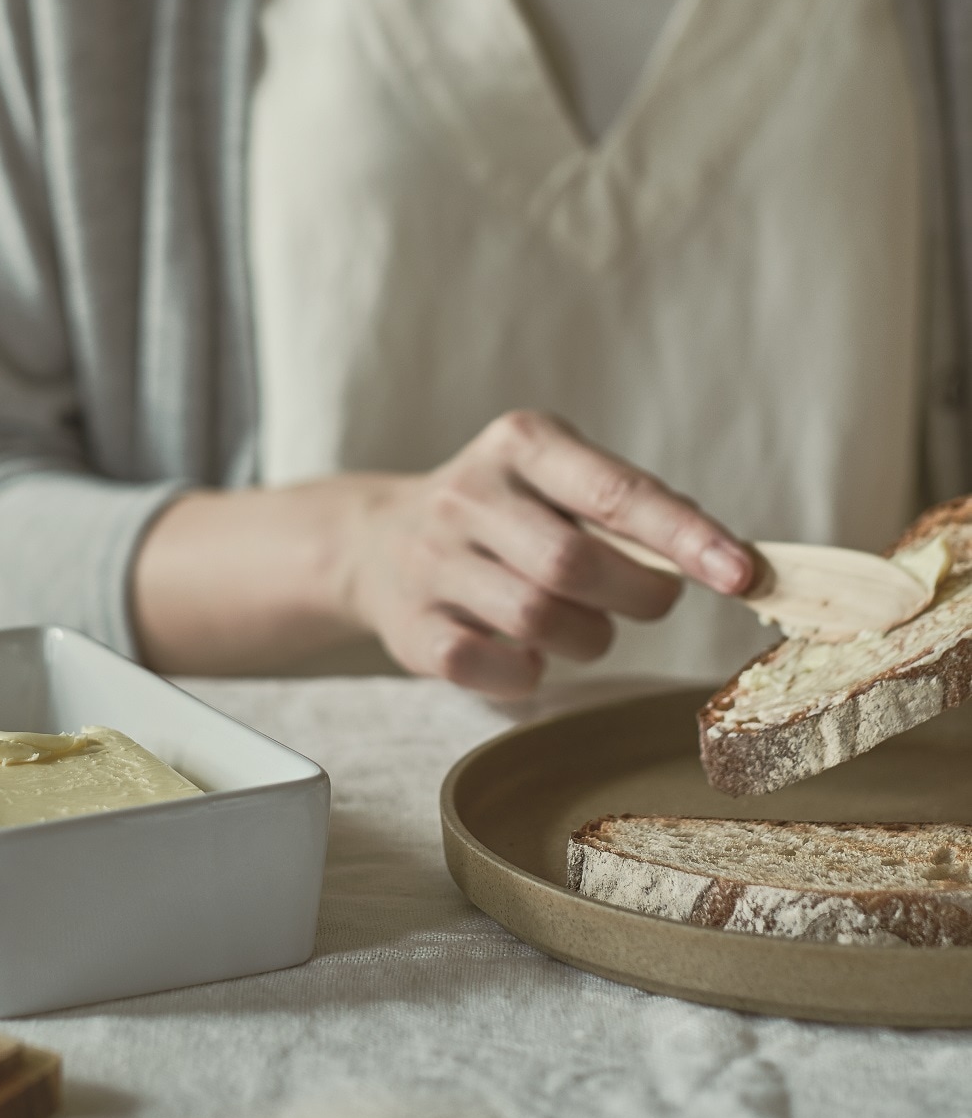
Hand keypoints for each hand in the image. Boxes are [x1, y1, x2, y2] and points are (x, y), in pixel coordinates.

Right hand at [338, 411, 753, 695]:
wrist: (376, 542)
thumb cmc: (502, 515)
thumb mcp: (556, 479)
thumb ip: (629, 507)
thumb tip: (726, 557)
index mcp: (519, 444)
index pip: (616, 492)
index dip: (686, 536)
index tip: (742, 573)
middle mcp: (467, 495)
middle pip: (576, 565)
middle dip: (637, 596)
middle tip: (650, 601)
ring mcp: (432, 562)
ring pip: (539, 620)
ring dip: (587, 637)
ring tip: (581, 624)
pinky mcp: (412, 628)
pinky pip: (492, 667)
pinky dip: (529, 674)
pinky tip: (528, 654)